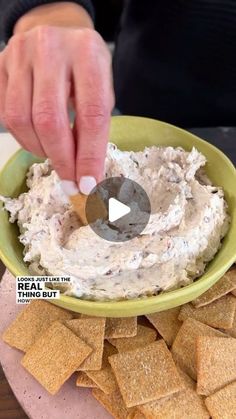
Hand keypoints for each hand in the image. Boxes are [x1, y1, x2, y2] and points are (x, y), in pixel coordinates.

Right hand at [0, 25, 113, 193]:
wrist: (59, 33)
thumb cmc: (85, 67)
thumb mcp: (101, 89)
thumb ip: (94, 127)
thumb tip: (86, 174)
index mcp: (87, 53)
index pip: (91, 114)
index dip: (89, 155)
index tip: (88, 184)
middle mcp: (51, 48)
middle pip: (49, 120)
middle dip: (61, 159)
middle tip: (69, 181)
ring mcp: (20, 54)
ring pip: (21, 119)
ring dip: (39, 149)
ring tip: (54, 154)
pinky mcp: (1, 64)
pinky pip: (5, 114)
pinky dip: (23, 137)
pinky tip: (38, 138)